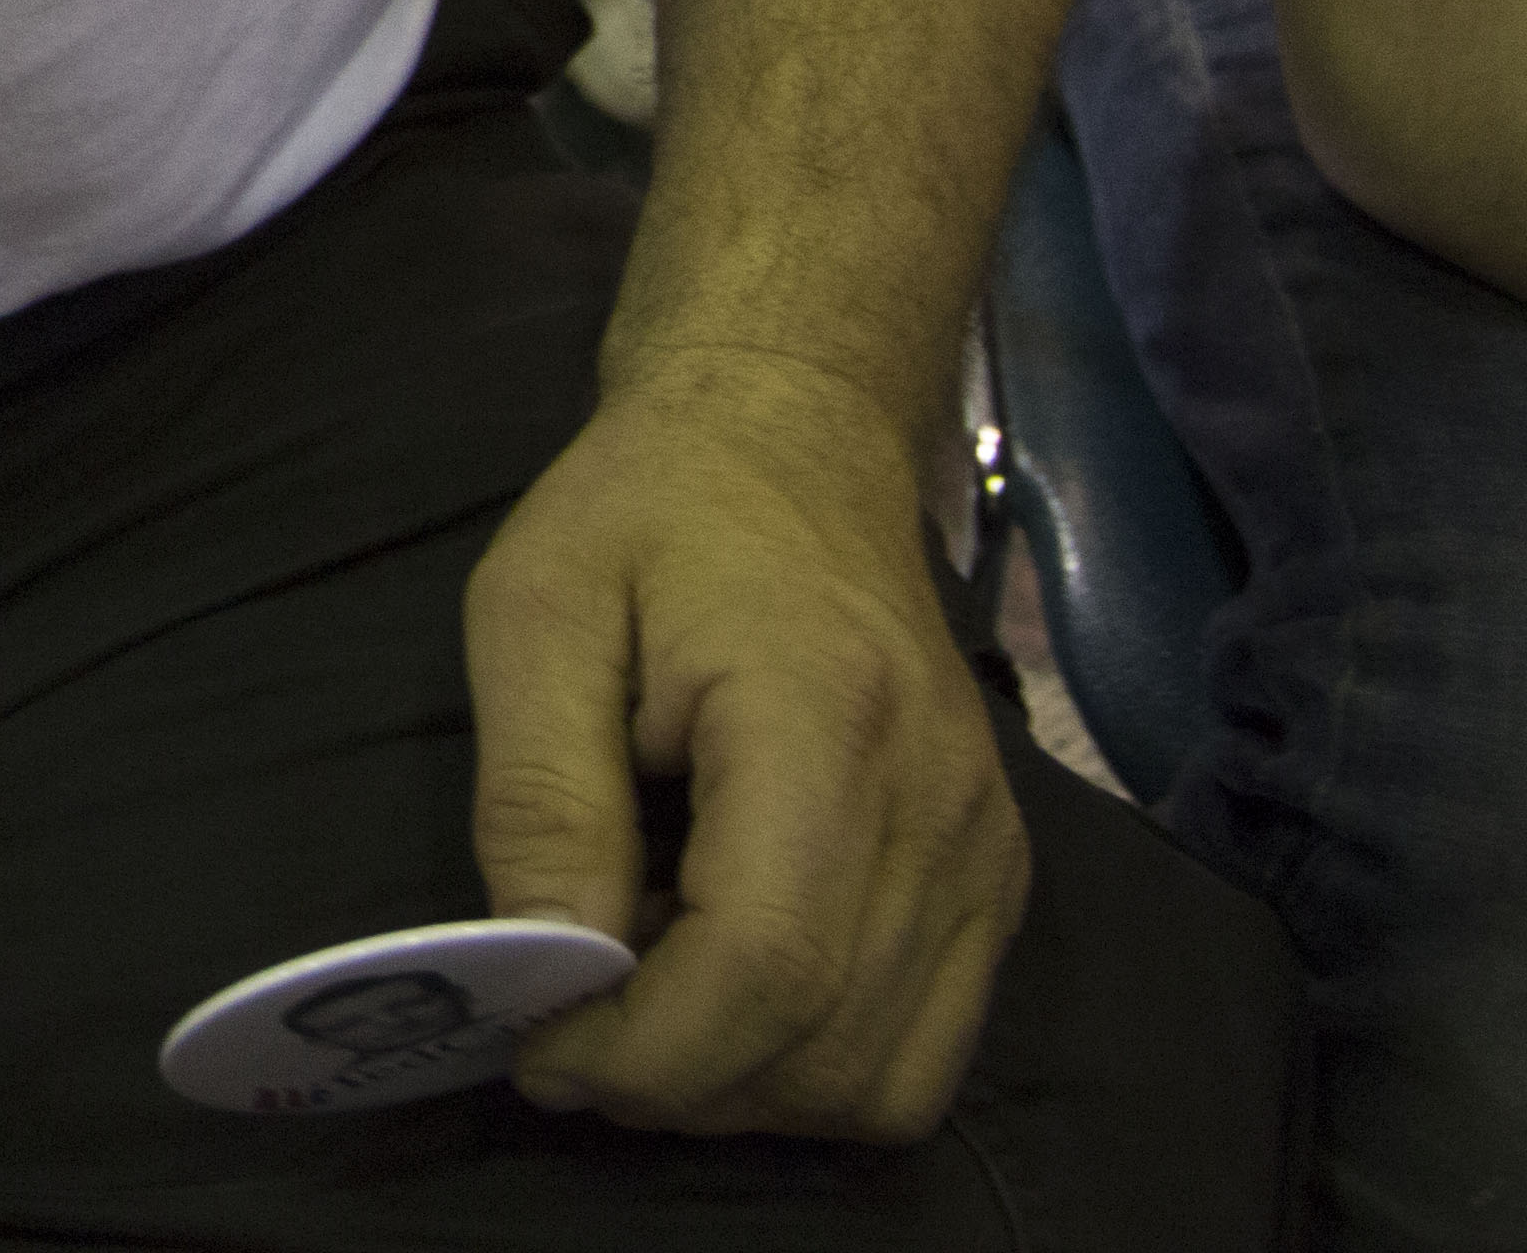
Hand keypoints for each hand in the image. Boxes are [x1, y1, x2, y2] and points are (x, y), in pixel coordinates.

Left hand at [462, 348, 1025, 1142]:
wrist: (793, 438)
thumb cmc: (649, 510)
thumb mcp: (538, 611)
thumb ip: (540, 794)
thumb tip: (542, 967)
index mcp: (825, 719)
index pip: (764, 965)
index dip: (643, 1049)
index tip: (533, 1044)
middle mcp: (940, 808)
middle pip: (824, 1049)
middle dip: (673, 1082)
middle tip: (565, 1023)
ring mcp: (985, 854)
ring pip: (880, 1083)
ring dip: (741, 1087)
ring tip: (646, 987)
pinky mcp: (993, 882)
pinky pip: (916, 1049)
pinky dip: (808, 1061)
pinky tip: (721, 977)